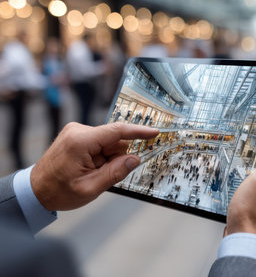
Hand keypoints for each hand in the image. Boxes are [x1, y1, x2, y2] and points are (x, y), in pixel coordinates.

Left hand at [31, 122, 158, 210]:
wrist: (34, 191)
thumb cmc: (58, 191)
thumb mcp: (90, 188)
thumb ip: (115, 172)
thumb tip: (135, 159)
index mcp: (81, 141)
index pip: (117, 131)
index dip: (139, 132)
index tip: (155, 132)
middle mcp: (78, 131)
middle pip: (114, 140)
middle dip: (115, 158)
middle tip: (102, 175)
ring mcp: (76, 132)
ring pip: (108, 143)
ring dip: (107, 159)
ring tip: (91, 174)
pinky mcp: (77, 136)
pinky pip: (100, 144)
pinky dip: (101, 157)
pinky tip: (89, 168)